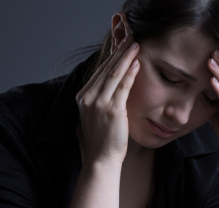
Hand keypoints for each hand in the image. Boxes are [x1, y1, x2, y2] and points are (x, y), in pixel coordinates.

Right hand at [75, 34, 139, 164]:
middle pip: (105, 68)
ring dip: (125, 57)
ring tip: (135, 44)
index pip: (98, 71)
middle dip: (118, 51)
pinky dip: (130, 73)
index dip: (110, 56)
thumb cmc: (103, 139)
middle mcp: (88, 97)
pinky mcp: (112, 109)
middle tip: (129, 37)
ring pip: (114, 73)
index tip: (120, 44)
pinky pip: (123, 86)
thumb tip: (114, 85)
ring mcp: (99, 103)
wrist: (101, 159)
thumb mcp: (97, 115)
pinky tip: (136, 63)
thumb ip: (102, 99)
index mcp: (82, 96)